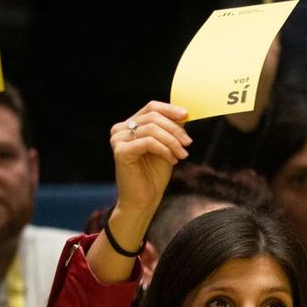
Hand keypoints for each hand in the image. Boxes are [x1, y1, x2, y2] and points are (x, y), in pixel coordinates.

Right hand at [109, 101, 190, 221]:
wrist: (143, 200)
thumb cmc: (154, 174)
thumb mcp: (167, 146)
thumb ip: (171, 129)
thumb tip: (185, 113)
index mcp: (129, 125)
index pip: (151, 107)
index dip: (170, 109)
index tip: (187, 115)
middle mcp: (120, 129)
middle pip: (153, 117)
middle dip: (175, 129)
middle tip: (188, 143)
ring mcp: (118, 140)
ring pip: (152, 129)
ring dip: (172, 141)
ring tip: (182, 154)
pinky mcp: (121, 152)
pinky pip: (148, 142)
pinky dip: (165, 149)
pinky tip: (173, 160)